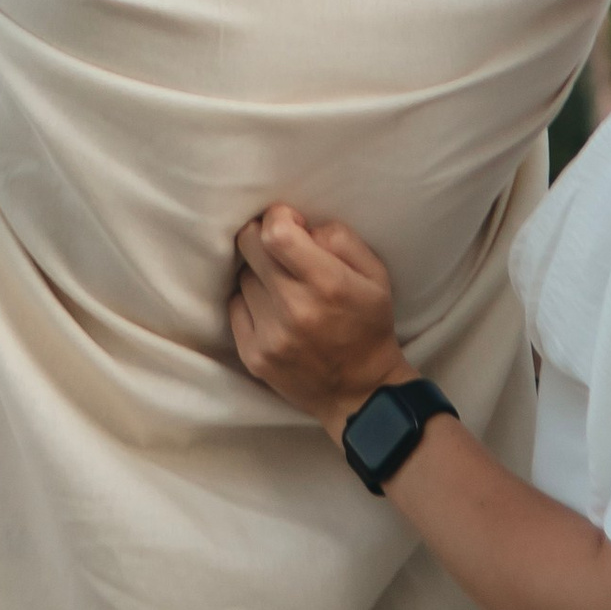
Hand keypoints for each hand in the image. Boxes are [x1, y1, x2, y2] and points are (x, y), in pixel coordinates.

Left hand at [229, 206, 409, 431]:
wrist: (361, 393)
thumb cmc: (368, 325)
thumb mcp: (374, 273)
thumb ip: (339, 237)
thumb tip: (299, 225)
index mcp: (328, 284)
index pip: (276, 233)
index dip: (278, 216)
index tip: (291, 223)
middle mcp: (294, 310)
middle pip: (248, 246)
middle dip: (261, 236)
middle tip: (280, 247)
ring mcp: (270, 337)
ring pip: (243, 276)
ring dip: (259, 274)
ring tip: (283, 288)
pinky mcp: (253, 357)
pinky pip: (235, 306)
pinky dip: (250, 302)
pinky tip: (273, 311)